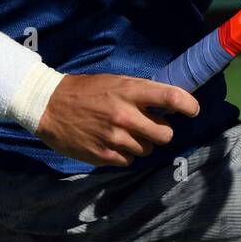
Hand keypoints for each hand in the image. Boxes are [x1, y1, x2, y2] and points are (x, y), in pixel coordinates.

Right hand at [36, 73, 199, 167]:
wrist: (48, 106)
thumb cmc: (85, 90)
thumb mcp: (114, 81)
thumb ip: (140, 92)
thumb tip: (167, 103)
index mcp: (129, 92)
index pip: (171, 98)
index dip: (189, 105)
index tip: (193, 110)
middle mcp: (125, 116)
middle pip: (165, 134)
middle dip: (161, 131)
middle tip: (150, 125)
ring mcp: (115, 138)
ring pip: (148, 149)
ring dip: (141, 143)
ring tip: (123, 132)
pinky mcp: (104, 156)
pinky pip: (129, 160)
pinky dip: (125, 154)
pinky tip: (110, 142)